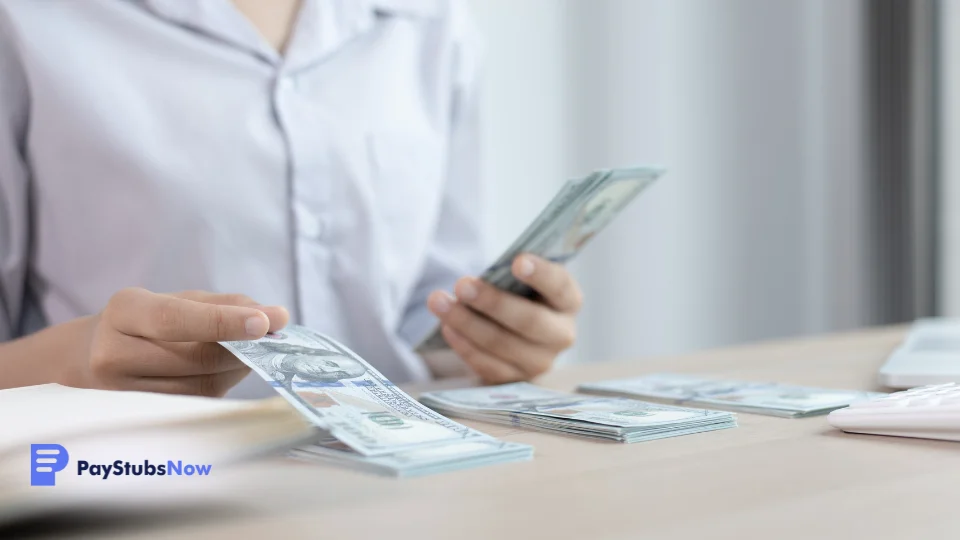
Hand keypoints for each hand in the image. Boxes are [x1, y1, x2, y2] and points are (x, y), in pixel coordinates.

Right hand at [63, 289, 288, 396]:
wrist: (93, 357)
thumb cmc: (148, 322)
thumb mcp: (176, 299)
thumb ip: (224, 304)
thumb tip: (273, 317)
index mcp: (123, 312)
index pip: (175, 319)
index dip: (223, 322)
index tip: (265, 322)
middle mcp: (114, 354)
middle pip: (196, 358)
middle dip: (243, 347)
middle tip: (276, 335)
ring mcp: (124, 394)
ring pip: (201, 385)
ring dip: (238, 368)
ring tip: (252, 351)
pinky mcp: (143, 418)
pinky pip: (197, 402)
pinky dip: (224, 384)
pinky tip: (231, 370)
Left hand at [427, 254, 581, 383]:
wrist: (511, 333)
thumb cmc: (516, 296)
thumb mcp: (521, 282)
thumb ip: (510, 277)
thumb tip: (481, 277)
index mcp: (568, 302)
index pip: (560, 286)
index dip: (541, 274)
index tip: (517, 261)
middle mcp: (561, 334)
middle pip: (529, 321)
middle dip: (493, 302)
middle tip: (462, 284)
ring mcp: (540, 362)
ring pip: (502, 344)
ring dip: (467, 322)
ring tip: (439, 302)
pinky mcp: (515, 380)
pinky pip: (488, 365)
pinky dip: (464, 345)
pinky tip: (447, 328)